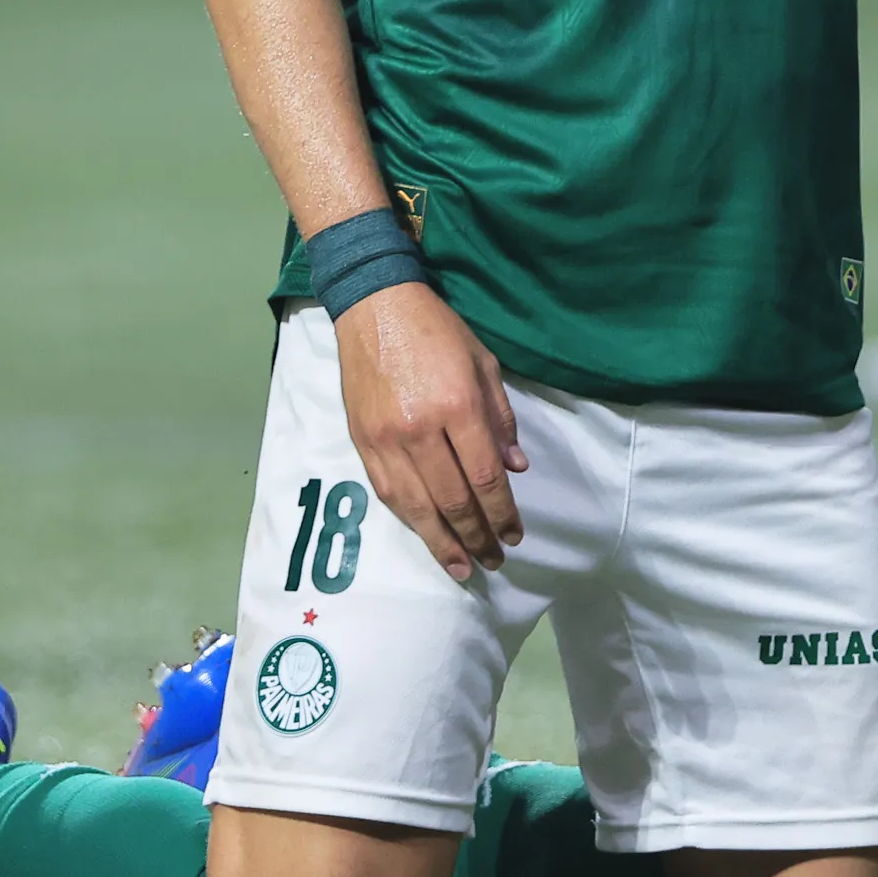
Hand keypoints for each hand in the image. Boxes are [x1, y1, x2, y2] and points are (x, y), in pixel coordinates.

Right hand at [331, 283, 527, 582]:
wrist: (374, 307)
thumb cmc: (437, 331)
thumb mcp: (484, 364)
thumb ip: (500, 420)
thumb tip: (514, 468)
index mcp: (457, 406)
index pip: (485, 477)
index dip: (502, 513)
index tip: (514, 535)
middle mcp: (420, 429)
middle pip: (453, 500)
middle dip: (477, 537)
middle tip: (494, 560)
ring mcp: (387, 439)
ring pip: (417, 507)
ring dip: (442, 543)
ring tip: (462, 568)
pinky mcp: (363, 442)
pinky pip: (389, 493)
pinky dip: (410, 520)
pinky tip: (427, 536)